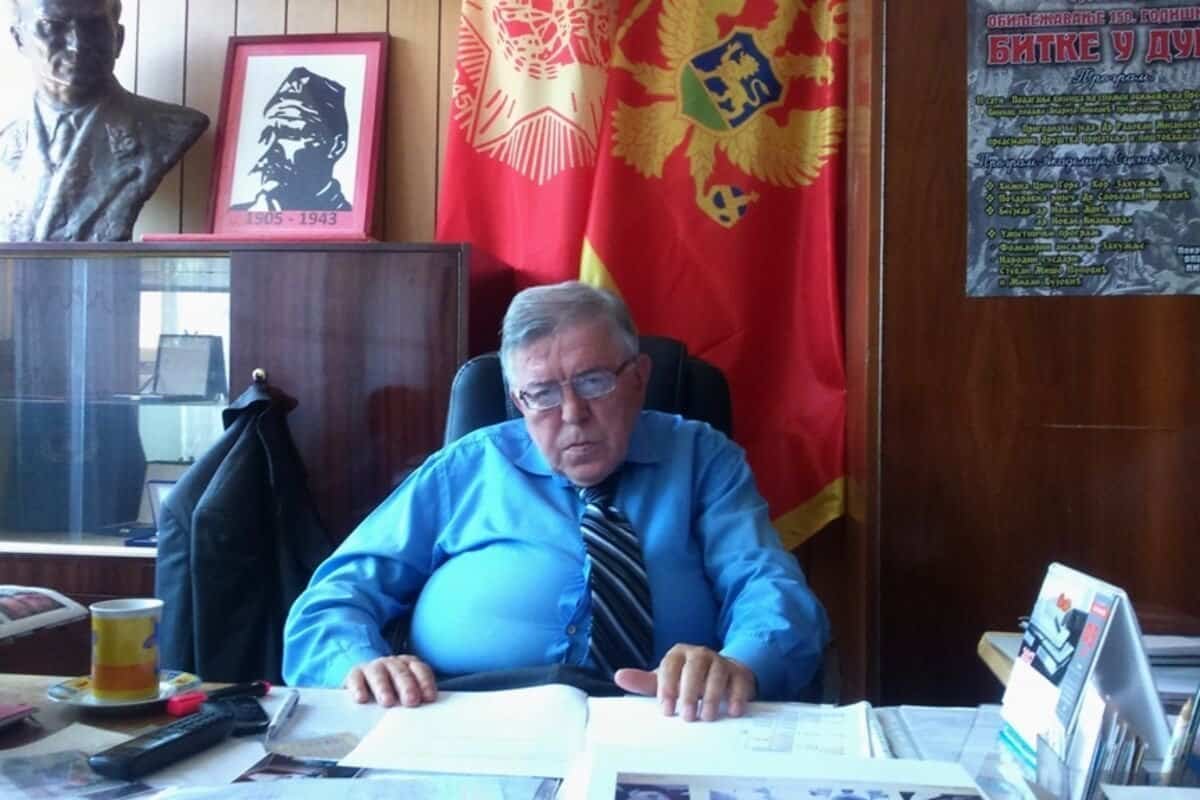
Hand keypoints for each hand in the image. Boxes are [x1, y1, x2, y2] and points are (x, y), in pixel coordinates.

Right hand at [344, 654, 437, 707]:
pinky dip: (358, 688)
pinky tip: (361, 699)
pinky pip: (356, 678)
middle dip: (407, 687)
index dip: (425, 682)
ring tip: (388, 702)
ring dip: (384, 687)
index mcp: (408, 665)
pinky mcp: (354, 674)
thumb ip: (415, 698)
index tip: (429, 698)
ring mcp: (373, 667)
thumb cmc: (390, 692)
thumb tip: (428, 712)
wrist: (362, 684)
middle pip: (401, 672)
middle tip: (412, 701)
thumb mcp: (403, 694)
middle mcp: (391, 663)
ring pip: (379, 674)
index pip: (420, 670)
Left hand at [613, 644, 755, 720]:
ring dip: (712, 696)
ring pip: (717, 673)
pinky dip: (737, 696)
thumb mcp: (665, 681)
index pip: (670, 666)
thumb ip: (643, 682)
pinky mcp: (739, 673)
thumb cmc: (687, 681)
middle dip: (690, 692)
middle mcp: (700, 654)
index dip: (667, 687)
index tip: (665, 709)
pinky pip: (739, 681)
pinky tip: (733, 711)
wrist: (720, 674)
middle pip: (694, 667)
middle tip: (687, 716)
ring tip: (707, 716)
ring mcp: (721, 662)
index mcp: (678, 654)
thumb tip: (619, 676)